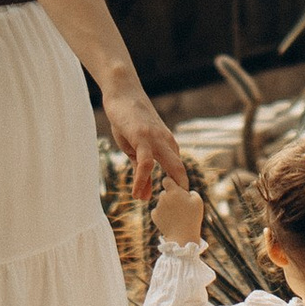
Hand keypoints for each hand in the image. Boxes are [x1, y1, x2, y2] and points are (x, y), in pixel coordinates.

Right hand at [107, 78, 186, 200]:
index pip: (178, 172)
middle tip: (171, 212)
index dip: (176, 190)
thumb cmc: (129, 120)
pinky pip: (146, 163)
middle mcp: (168, 143)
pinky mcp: (143, 137)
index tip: (171, 206)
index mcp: (168, 146)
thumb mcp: (135, 149)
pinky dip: (142, 179)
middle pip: (180, 172)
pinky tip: (136, 191)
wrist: (123, 93)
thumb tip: (145, 196)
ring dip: (161, 188)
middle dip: (178, 193)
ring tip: (146, 202)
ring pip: (169, 168)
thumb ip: (143, 171)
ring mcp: (157, 139)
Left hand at [153, 182, 205, 247]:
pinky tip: (171, 220)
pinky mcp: (154, 216)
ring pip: (161, 202)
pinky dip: (162, 214)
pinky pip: (157, 211)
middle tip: (179, 205)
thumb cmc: (193, 218)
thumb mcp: (198, 201)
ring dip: (167, 205)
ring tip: (176, 215)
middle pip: (164, 192)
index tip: (175, 188)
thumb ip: (191, 192)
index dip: (171, 183)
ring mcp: (158, 206)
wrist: (183, 236)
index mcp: (174, 191)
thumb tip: (186, 191)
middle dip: (170, 196)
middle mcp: (163, 197)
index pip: (166, 180)